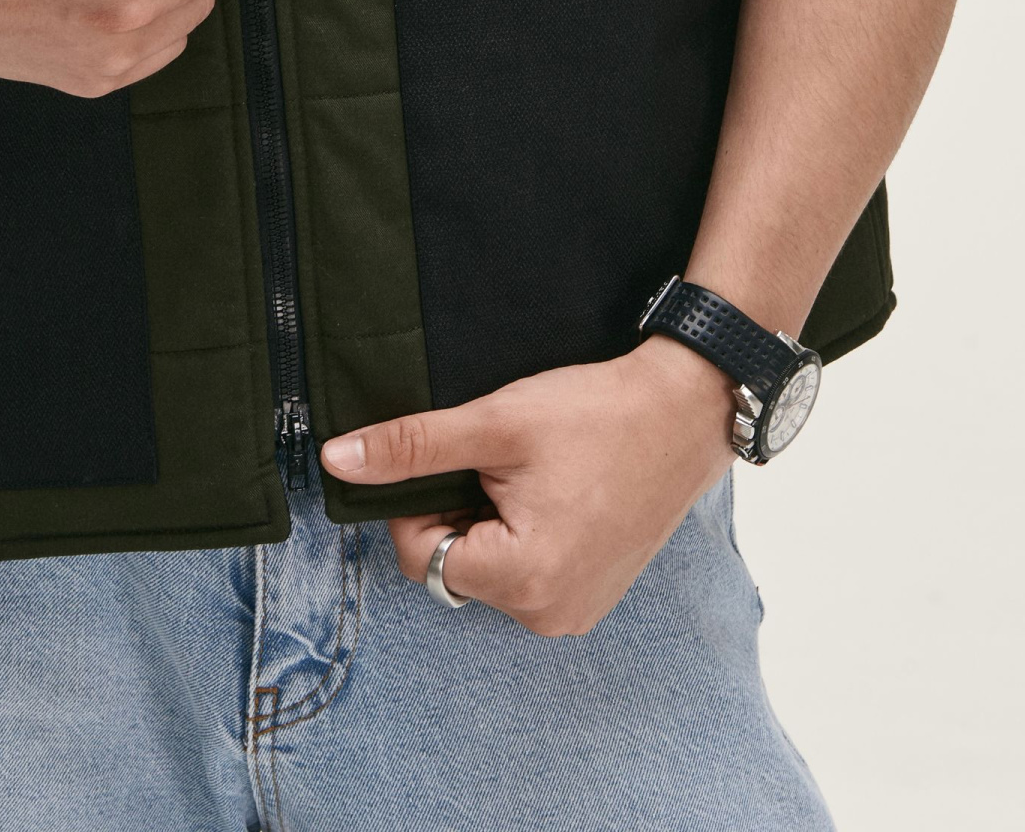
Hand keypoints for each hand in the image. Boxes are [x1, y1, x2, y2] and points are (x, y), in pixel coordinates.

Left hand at [319, 337, 737, 635]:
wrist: (685, 410)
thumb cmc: (596, 414)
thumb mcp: (494, 423)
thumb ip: (411, 447)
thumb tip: (338, 461)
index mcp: (523, 581)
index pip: (419, 555)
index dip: (421, 501)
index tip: (460, 458)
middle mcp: (549, 615)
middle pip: (454, 568)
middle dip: (460, 513)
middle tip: (502, 464)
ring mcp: (575, 612)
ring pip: (489, 570)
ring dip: (492, 524)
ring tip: (535, 477)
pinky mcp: (592, 596)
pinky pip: (527, 575)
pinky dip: (524, 536)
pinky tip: (555, 493)